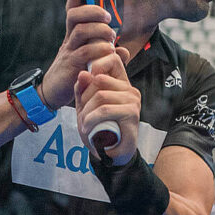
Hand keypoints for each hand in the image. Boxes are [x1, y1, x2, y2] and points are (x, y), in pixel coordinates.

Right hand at [41, 0, 119, 110]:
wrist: (52, 94)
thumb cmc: (73, 76)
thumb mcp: (90, 63)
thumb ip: (107, 56)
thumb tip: (124, 50)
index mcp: (72, 37)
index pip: (71, 11)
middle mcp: (69, 41)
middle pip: (74, 16)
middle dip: (92, 10)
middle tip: (108, 16)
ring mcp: (68, 52)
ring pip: (80, 31)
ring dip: (99, 29)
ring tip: (111, 35)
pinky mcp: (71, 65)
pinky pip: (85, 52)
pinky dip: (99, 50)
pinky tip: (109, 53)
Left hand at [74, 44, 136, 164]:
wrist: (111, 155)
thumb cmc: (99, 129)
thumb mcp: (84, 107)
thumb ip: (82, 89)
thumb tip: (83, 73)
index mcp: (120, 84)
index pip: (112, 59)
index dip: (97, 64)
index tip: (85, 80)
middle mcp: (129, 89)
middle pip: (99, 79)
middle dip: (84, 96)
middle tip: (81, 114)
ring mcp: (132, 101)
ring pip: (100, 95)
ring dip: (86, 111)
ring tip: (84, 124)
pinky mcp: (132, 113)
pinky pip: (105, 109)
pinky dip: (92, 118)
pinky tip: (87, 127)